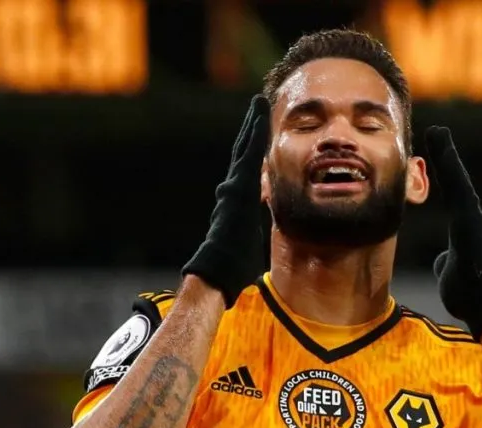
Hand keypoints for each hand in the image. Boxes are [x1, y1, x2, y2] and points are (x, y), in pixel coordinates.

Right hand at [182, 95, 269, 307]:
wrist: (221, 269)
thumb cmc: (234, 263)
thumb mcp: (249, 239)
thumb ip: (253, 226)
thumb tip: (257, 227)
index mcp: (238, 201)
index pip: (247, 169)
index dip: (252, 149)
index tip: (258, 130)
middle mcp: (232, 189)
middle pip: (243, 151)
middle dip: (250, 128)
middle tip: (257, 105)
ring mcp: (233, 187)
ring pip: (244, 149)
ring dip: (252, 125)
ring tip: (258, 104)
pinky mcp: (238, 188)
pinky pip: (249, 157)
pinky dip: (254, 139)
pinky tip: (260, 122)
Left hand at [425, 126, 481, 339]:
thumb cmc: (468, 293)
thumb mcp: (450, 272)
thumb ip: (447, 261)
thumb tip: (444, 259)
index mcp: (464, 228)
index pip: (451, 194)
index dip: (443, 174)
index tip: (432, 154)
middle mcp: (472, 218)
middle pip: (455, 181)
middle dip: (445, 155)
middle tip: (436, 131)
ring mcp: (472, 219)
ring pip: (457, 181)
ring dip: (447, 156)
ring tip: (437, 133)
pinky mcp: (469, 222)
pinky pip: (458, 191)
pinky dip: (451, 171)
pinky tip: (444, 153)